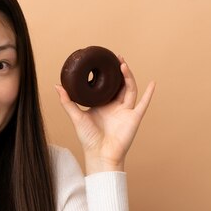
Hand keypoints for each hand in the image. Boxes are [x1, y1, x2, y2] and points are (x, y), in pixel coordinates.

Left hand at [55, 56, 154, 173]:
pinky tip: (153, 83)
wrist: (99, 154)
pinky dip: (149, 94)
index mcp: (103, 105)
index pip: (107, 86)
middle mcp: (115, 107)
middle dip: (119, 71)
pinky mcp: (134, 118)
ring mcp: (125, 111)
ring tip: (123, 64)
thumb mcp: (75, 116)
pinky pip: (143, 104)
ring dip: (128, 77)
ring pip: (129, 89)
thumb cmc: (88, 138)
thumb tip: (57, 85)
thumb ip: (67, 101)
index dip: (107, 74)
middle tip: (116, 57)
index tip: (104, 61)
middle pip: (120, 84)